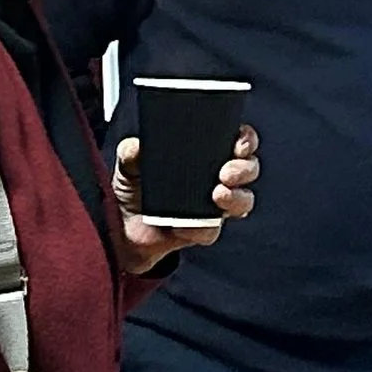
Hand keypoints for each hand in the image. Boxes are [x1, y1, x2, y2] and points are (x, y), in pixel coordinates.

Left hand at [112, 123, 257, 273]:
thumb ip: (131, 152)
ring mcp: (213, 207)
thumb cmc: (134, 190)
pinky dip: (201, 228)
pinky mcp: (202, 231)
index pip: (238, 140)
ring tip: (218, 195)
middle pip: (249, 169)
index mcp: (206, 155)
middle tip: (226, 173)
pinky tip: (185, 225)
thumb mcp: (128, 164)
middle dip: (245, 169)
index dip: (246, 140)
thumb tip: (137, 146)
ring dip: (237, 198)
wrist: (122, 229)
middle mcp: (216, 179)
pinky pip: (211, 231)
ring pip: (243, 201)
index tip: (238, 144)